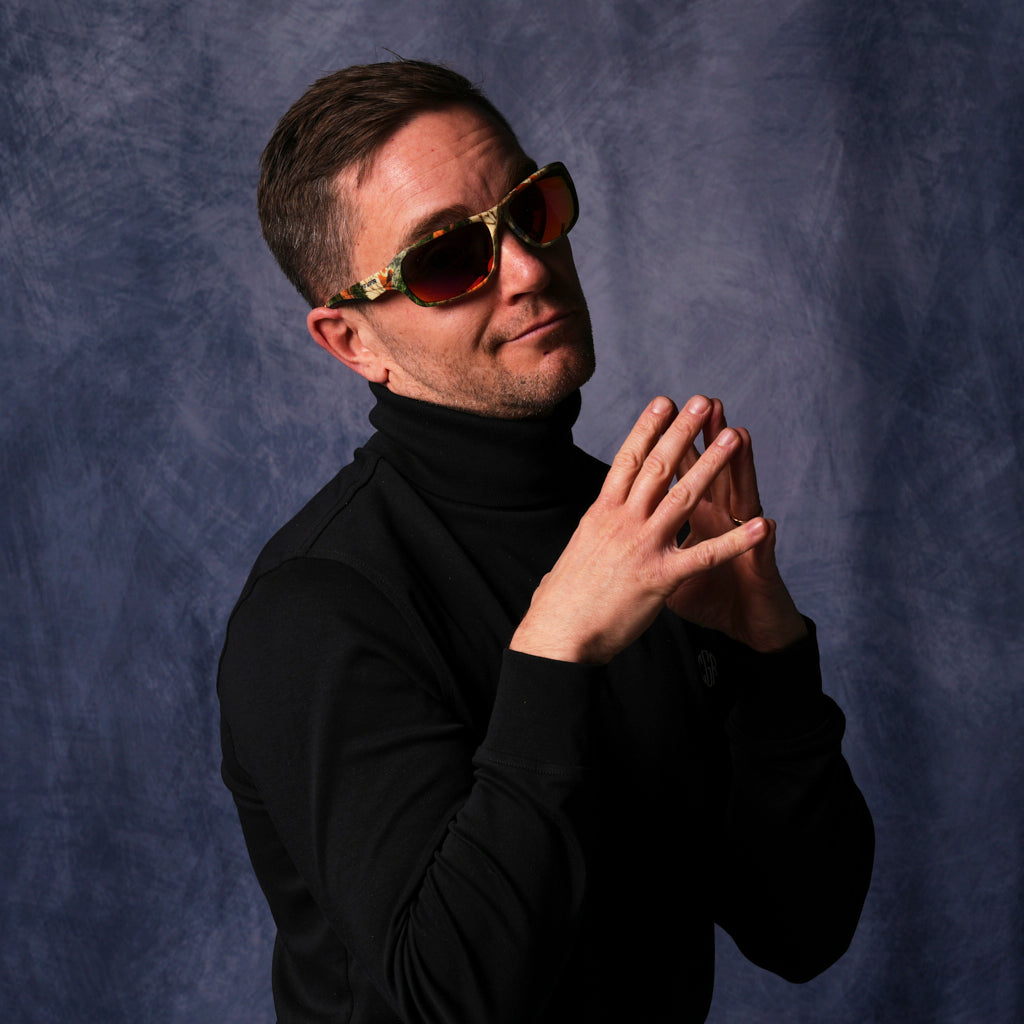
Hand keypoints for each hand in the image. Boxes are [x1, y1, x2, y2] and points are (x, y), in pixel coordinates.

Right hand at [510, 395, 782, 664]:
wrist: (557, 634)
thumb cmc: (561, 601)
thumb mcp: (576, 553)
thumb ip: (593, 534)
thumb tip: (592, 528)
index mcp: (601, 513)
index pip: (627, 461)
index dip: (646, 428)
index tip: (662, 402)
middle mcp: (622, 521)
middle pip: (657, 466)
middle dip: (682, 431)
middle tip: (702, 402)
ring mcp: (642, 546)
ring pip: (683, 496)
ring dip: (712, 464)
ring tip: (734, 437)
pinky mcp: (660, 577)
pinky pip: (705, 555)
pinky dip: (737, 541)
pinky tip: (761, 526)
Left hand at [665, 398, 807, 651]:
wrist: (753, 628)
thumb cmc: (715, 600)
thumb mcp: (675, 570)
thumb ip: (658, 543)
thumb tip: (625, 527)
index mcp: (697, 519)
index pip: (680, 475)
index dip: (671, 444)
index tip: (662, 409)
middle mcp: (721, 523)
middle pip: (710, 474)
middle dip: (705, 440)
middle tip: (703, 402)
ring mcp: (743, 542)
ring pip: (740, 500)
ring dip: (739, 470)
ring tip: (738, 435)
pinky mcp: (757, 572)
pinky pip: (756, 560)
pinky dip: (757, 544)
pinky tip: (765, 524)